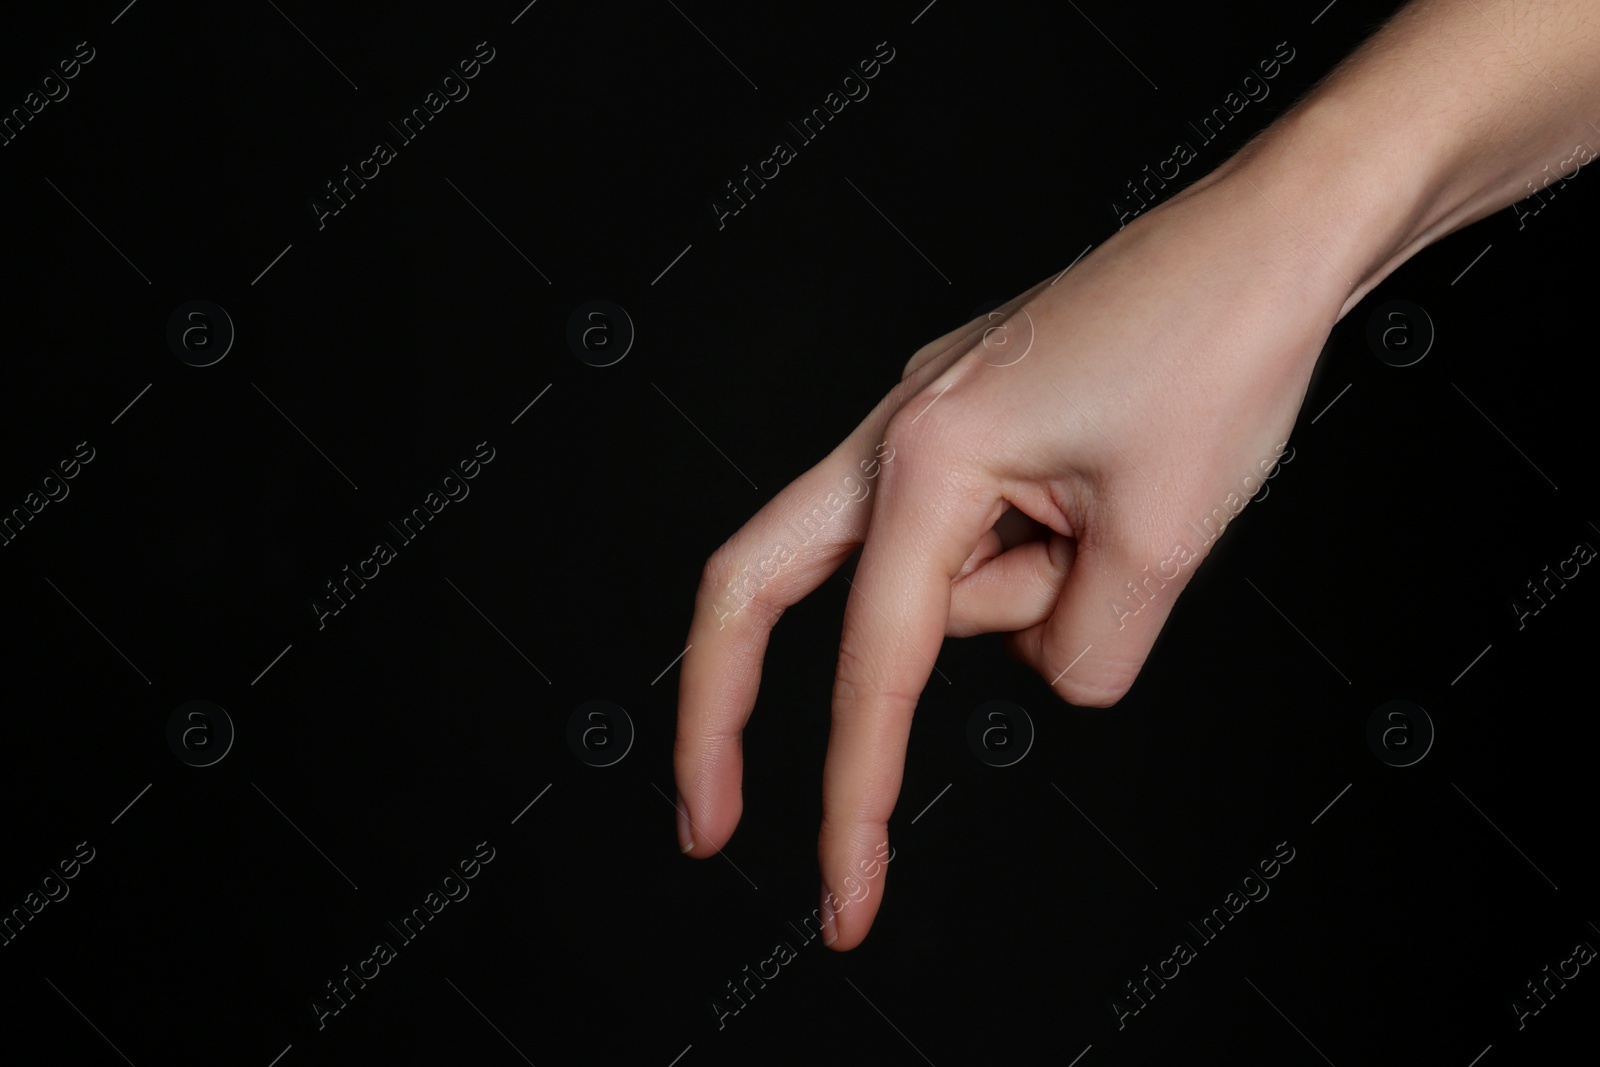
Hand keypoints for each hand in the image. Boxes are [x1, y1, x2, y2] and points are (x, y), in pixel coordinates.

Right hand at [672, 162, 1362, 949]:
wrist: (1271, 242)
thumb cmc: (1219, 346)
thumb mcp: (1162, 540)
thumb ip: (1077, 650)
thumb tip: (1041, 671)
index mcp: (930, 452)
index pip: (872, 664)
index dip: (851, 797)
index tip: (843, 891)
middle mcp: (899, 432)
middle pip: (760, 586)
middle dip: (721, 710)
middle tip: (709, 820)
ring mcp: (927, 426)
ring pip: (923, 583)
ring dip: (1019, 597)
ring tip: (1122, 527)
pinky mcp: (969, 432)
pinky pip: (968, 545)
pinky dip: (1034, 564)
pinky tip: (1102, 510)